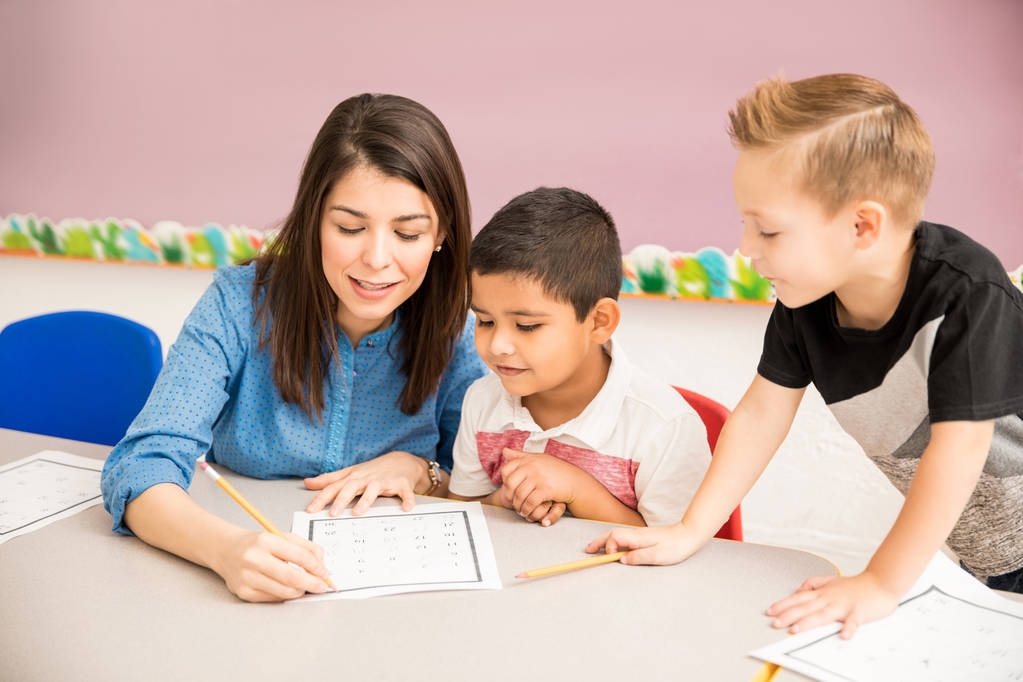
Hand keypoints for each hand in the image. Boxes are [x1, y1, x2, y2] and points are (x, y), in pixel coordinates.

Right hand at [212, 528, 333, 601]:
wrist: (226, 550)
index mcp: (265, 541)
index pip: (298, 556)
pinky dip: (285, 595)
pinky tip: (289, 589)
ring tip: (306, 587)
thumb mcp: (281, 537)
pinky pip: (272, 598)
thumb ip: (305, 547)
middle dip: (312, 584)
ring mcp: (247, 577)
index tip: (325, 573)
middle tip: (322, 586)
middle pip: (291, 577)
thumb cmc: (257, 544)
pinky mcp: (243, 591)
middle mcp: (254, 558)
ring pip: (283, 591)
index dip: (316, 567)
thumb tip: (322, 563)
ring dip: (300, 591)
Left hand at [304, 451, 425, 515]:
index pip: (335, 487)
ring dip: (367, 500)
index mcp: (354, 477)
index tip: (311, 509)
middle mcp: (367, 478)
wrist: (402, 461)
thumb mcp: (350, 473)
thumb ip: (329, 480)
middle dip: (342, 499)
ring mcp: (385, 481)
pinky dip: (407, 499)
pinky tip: (406, 508)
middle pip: (352, 487)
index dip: (322, 498)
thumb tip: (308, 483)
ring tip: (358, 512)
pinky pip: (405, 493)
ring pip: (374, 489)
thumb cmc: (373, 470)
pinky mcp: (402, 485)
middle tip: (332, 513)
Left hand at [500, 448, 578, 521]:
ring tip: (519, 510)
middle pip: (510, 483)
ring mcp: (539, 477)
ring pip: (519, 494)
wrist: (575, 481)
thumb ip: (521, 456)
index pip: (507, 470)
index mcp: (528, 460)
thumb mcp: (538, 459)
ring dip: (518, 505)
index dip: (504, 482)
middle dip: (509, 496)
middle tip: (511, 503)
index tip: (508, 490)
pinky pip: (530, 501)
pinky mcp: (546, 489)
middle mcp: (532, 467)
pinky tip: (527, 512)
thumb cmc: (556, 470)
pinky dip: (527, 509)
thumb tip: (504, 451)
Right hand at [584, 522, 699, 564]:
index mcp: (637, 537)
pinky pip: (623, 537)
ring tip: (596, 549)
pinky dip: (614, 541)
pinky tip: (614, 548)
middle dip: (598, 542)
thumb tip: (621, 559)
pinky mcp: (644, 537)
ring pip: (616, 534)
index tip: (611, 558)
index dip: (609, 547)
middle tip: (587, 551)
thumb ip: (638, 557)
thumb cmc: (675, 546)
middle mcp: (636, 533)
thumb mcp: (658, 555)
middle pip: (611, 534)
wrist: (689, 534)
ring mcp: (639, 534)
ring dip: (605, 541)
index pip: (615, 537)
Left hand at [765, 572, 899, 638]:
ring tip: (796, 629)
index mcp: (823, 592)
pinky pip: (853, 622)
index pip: (798, 598)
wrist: (881, 582)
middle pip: (806, 607)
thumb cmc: (856, 585)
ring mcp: (844, 605)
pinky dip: (848, 628)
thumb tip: (798, 590)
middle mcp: (830, 598)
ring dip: (809, 622)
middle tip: (775, 623)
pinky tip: (843, 635)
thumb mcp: (830, 581)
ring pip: (824, 614)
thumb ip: (813, 584)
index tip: (770, 611)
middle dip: (789, 615)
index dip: (783, 604)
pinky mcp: (859, 612)